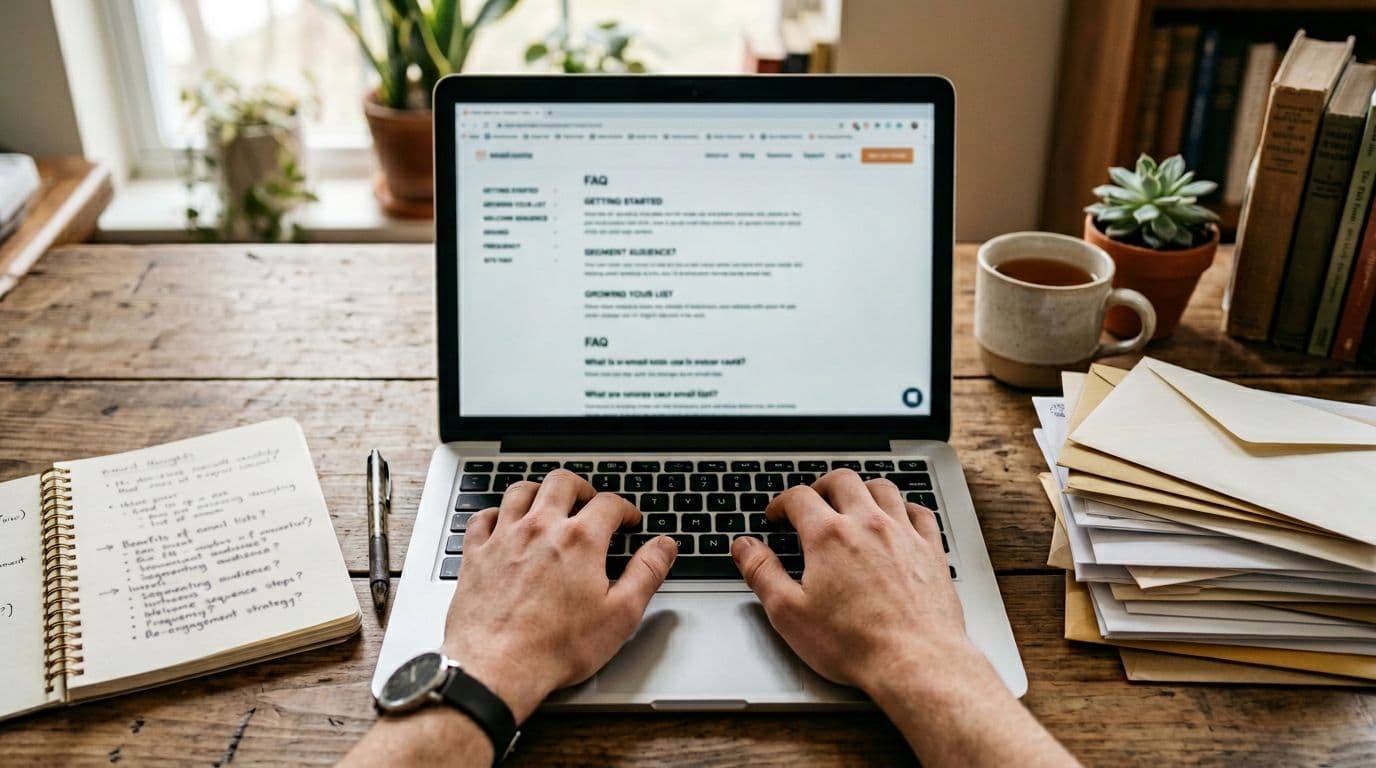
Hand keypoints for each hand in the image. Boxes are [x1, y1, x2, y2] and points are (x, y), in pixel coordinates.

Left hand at [441, 470, 677, 721]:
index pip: (609, 504)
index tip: (628, 520)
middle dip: (581, 487)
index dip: (625, 509)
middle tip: (590, 501)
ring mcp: (504, 538)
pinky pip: (483, 517)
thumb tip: (664, 546)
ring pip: (520, 492)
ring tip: (549, 504)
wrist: (496, 668)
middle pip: (562, 483)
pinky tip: (503, 524)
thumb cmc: (555, 648)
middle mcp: (540, 528)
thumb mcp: (620, 615)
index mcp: (580, 540)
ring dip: (539, 492)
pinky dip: (496, 514)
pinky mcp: (475, 555)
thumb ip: (647, 573)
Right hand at [730, 469, 975, 692]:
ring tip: (852, 502)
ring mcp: (904, 534)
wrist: (915, 663)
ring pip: (883, 488)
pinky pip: (920, 512)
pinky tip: (899, 518)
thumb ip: (762, 572)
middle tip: (812, 501)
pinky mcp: (931, 551)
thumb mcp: (789, 613)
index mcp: (829, 536)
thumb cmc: (855, 644)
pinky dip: (905, 508)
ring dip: (862, 489)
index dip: (781, 502)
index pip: (798, 497)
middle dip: (821, 486)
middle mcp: (867, 524)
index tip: (777, 515)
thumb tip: (744, 546)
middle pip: (842, 481)